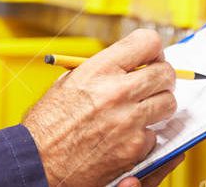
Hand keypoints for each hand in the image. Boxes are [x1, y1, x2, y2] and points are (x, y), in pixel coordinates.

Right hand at [23, 30, 177, 185]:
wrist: (37, 163)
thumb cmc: (48, 124)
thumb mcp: (69, 82)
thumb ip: (102, 70)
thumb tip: (131, 64)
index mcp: (99, 70)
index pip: (148, 43)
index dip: (154, 50)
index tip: (151, 59)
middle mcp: (117, 92)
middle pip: (166, 74)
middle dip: (162, 79)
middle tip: (152, 86)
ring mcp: (128, 121)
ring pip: (168, 104)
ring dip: (158, 107)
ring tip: (140, 112)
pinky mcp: (134, 148)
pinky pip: (155, 135)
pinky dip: (145, 137)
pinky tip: (125, 137)